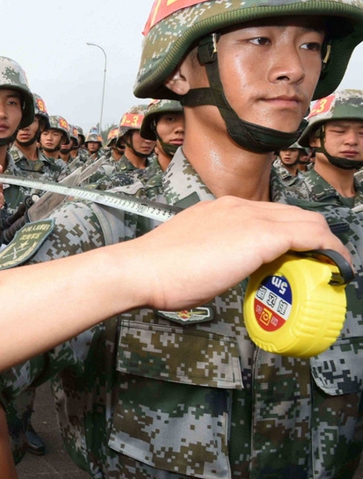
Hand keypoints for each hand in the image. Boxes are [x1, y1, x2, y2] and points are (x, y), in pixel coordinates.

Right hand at [128, 196, 351, 311]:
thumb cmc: (156, 271)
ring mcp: (249, 217)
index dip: (286, 234)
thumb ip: (211, 256)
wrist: (142, 269)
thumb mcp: (190, 256)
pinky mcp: (262, 234)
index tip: (292, 256)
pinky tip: (336, 266)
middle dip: (311, 237)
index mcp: (217, 210)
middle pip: (291, 213)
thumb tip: (219, 272)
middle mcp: (235, 206)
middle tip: (317, 265)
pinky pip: (312, 235)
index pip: (265, 215)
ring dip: (324, 243)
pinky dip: (330, 250)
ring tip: (330, 267)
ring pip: (307, 220)